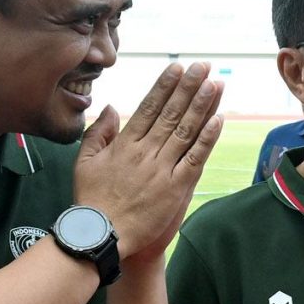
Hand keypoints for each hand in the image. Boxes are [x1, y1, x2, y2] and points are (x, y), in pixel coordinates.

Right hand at [73, 63, 226, 263]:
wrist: (102, 236)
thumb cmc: (92, 201)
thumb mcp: (85, 162)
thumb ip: (98, 133)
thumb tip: (112, 107)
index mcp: (124, 144)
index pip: (149, 107)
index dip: (165, 86)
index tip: (177, 67)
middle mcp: (144, 152)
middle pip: (171, 113)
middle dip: (188, 87)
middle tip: (203, 66)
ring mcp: (161, 170)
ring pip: (185, 131)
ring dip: (202, 106)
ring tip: (215, 84)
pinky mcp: (174, 189)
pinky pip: (194, 159)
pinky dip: (207, 139)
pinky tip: (219, 120)